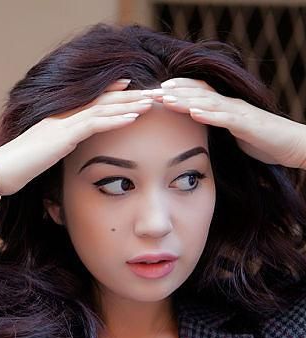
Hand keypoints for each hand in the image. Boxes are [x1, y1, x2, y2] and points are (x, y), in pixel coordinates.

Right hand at [0, 80, 153, 194]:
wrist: (2, 169)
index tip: (132, 87)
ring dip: (130, 105)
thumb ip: (63, 147)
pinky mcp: (63, 136)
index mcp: (62, 119)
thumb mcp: (48, 153)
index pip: (93, 101)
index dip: (114, 92)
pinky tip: (134, 118)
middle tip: (154, 92)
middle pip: (104, 101)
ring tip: (152, 102)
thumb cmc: (22, 166)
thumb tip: (72, 149)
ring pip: (103, 109)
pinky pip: (94, 125)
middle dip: (131, 96)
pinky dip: (115, 120)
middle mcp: (65, 116)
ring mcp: (64, 124)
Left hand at [158, 78, 305, 169]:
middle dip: (174, 92)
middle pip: (198, 93)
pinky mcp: (248, 125)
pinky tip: (194, 112)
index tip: (156, 92)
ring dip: (186, 99)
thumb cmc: (262, 141)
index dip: (178, 90)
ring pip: (209, 102)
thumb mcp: (233, 135)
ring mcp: (239, 113)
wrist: (290, 145)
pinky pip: (226, 118)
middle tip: (151, 92)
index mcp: (225, 107)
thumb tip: (198, 134)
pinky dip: (210, 115)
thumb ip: (217, 130)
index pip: (198, 92)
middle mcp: (230, 105)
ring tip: (166, 97)